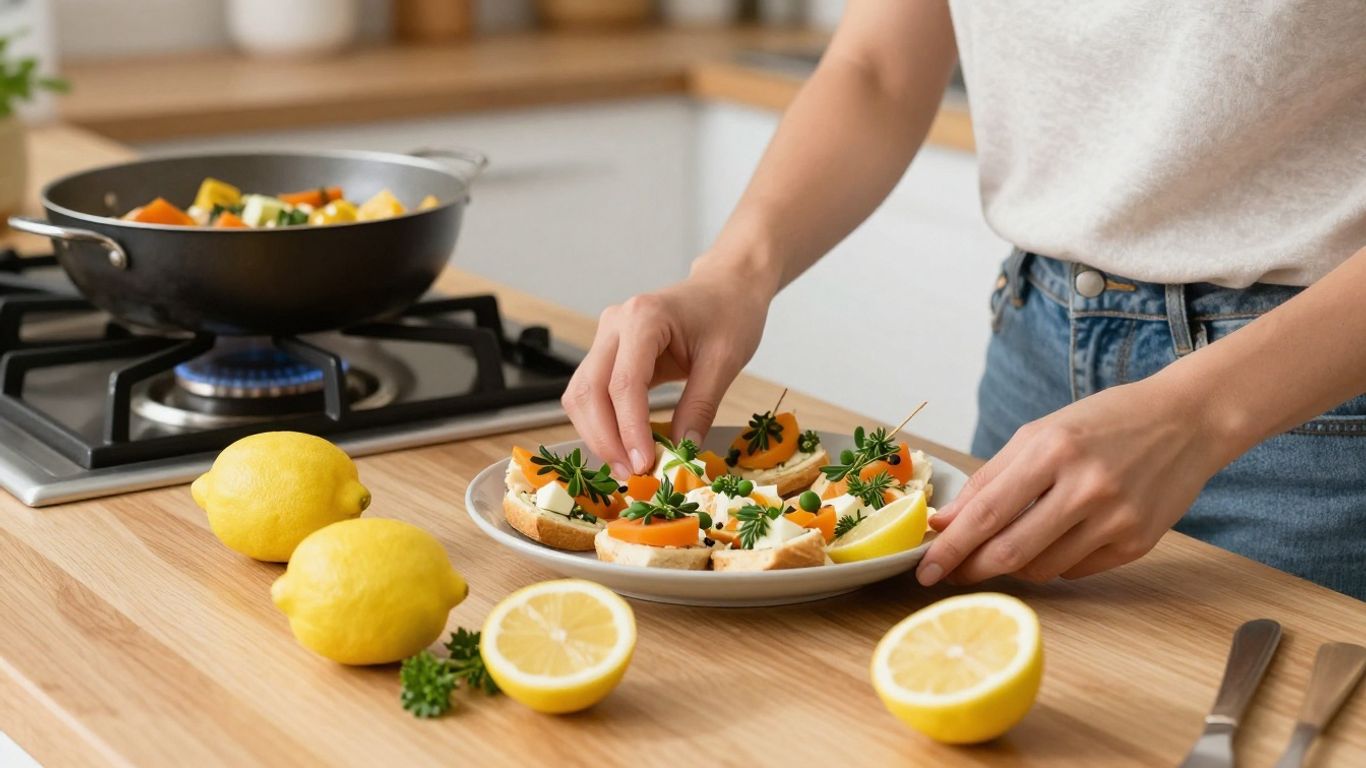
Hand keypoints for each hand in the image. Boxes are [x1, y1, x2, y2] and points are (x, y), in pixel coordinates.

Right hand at [562, 263, 771, 477]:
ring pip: (581, 395)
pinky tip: (624, 446)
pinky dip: (602, 423)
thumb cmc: (730, 313)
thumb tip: (682, 450)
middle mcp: (615, 324)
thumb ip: (700, 406)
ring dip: (597, 435)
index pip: (623, 383)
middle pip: (588, 391)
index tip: (644, 463)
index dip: (629, 429)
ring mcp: (607, 337)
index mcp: (644, 317)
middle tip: (631, 474)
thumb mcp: (725, 361)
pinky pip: (592, 393)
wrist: (726, 286)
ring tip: (627, 466)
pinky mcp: (608, 353)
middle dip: (605, 438)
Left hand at [915, 377, 1233, 585]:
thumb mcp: (1039, 434)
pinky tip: (1055, 539)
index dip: (951, 547)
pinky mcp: (1138, 544)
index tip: (925, 569)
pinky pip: (1075, 570)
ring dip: (1012, 565)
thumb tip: (945, 523)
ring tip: (1006, 546)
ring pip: (1041, 568)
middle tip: (949, 575)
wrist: (1187, 421)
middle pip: (1011, 550)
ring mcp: (1116, 519)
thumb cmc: (1103, 423)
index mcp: (1054, 450)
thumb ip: (989, 479)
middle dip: (972, 569)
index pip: (988, 512)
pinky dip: (1052, 562)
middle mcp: (1087, 486)